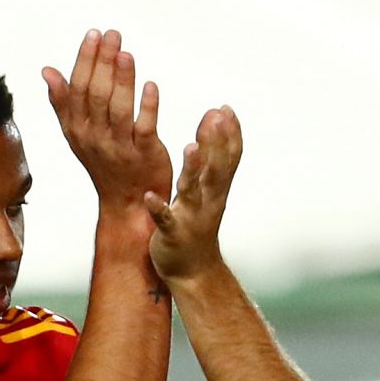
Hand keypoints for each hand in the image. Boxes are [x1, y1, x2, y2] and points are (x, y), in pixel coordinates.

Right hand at [43, 29, 170, 215]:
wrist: (126, 205)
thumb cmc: (104, 164)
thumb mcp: (78, 135)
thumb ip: (64, 103)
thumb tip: (47, 70)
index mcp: (78, 129)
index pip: (78, 89)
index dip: (86, 60)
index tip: (94, 34)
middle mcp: (95, 138)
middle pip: (97, 95)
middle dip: (104, 62)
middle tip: (113, 34)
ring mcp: (119, 148)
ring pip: (118, 110)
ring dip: (123, 80)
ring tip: (126, 53)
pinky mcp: (144, 156)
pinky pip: (144, 128)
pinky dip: (148, 107)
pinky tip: (150, 86)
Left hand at [145, 105, 242, 282]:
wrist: (193, 271)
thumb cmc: (197, 224)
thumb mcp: (209, 191)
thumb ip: (212, 159)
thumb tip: (215, 123)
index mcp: (216, 189)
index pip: (229, 158)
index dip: (230, 134)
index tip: (225, 108)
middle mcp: (208, 201)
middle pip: (216, 168)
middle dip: (216, 143)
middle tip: (215, 116)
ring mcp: (191, 218)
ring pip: (193, 191)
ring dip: (193, 169)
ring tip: (189, 147)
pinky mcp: (172, 234)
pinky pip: (165, 220)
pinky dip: (159, 209)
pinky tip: (149, 197)